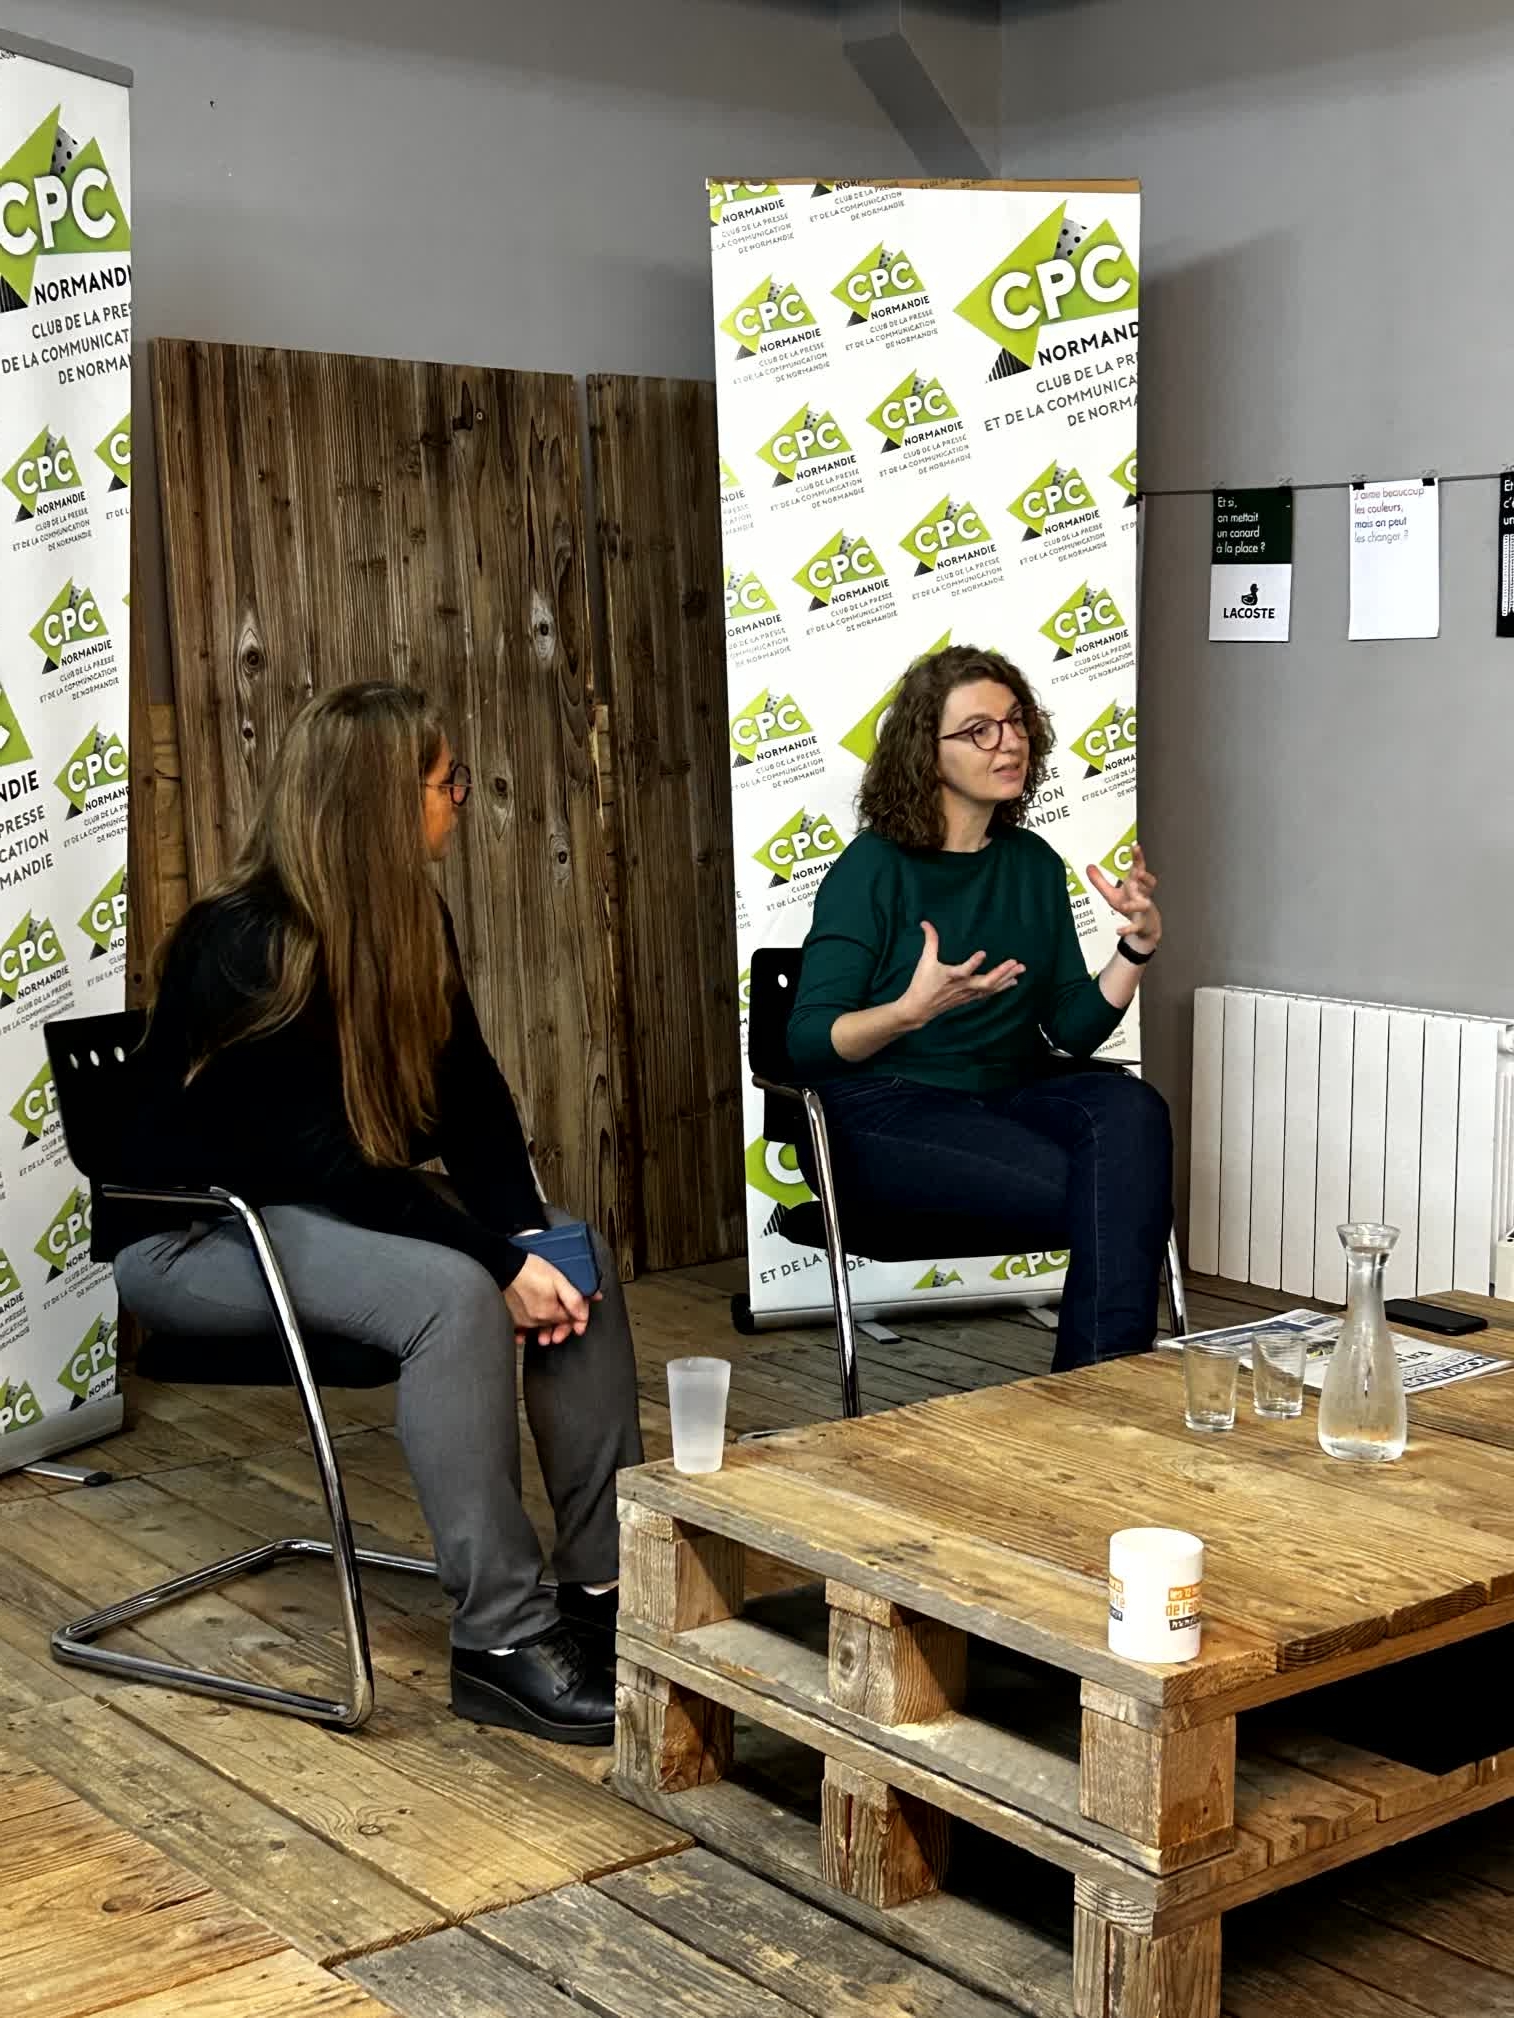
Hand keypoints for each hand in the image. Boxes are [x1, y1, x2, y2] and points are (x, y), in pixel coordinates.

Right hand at [505, 1253, 589, 1345]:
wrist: (505, 1266)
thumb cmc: (530, 1270)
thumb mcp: (559, 1280)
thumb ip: (574, 1299)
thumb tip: (582, 1316)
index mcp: (548, 1313)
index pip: (568, 1321)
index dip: (576, 1317)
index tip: (580, 1315)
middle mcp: (534, 1321)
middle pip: (553, 1327)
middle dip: (562, 1327)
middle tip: (567, 1324)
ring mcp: (522, 1320)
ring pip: (539, 1328)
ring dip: (545, 1331)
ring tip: (549, 1333)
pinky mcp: (511, 1317)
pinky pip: (520, 1330)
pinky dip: (524, 1333)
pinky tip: (526, 1334)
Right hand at [897, 920, 1023, 1031]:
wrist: (920, 1008)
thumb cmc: (922, 983)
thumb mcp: (925, 960)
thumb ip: (930, 941)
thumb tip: (925, 923)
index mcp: (951, 976)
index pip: (963, 970)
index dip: (973, 963)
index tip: (983, 953)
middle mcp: (962, 986)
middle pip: (986, 982)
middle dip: (1002, 973)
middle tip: (1016, 963)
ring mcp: (968, 994)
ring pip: (991, 988)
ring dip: (1006, 978)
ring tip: (1020, 969)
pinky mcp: (970, 998)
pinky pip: (989, 993)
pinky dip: (1001, 987)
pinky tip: (1012, 982)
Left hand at [1087, 844, 1161, 951]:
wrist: (1145, 927)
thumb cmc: (1130, 906)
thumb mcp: (1112, 894)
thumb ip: (1100, 881)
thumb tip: (1088, 866)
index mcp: (1136, 885)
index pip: (1139, 868)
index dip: (1138, 858)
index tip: (1135, 846)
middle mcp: (1142, 895)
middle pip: (1147, 884)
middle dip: (1143, 878)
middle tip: (1137, 873)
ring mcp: (1143, 910)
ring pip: (1144, 905)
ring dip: (1136, 904)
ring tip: (1124, 906)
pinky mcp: (1141, 924)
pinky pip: (1136, 927)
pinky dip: (1128, 929)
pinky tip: (1118, 930)